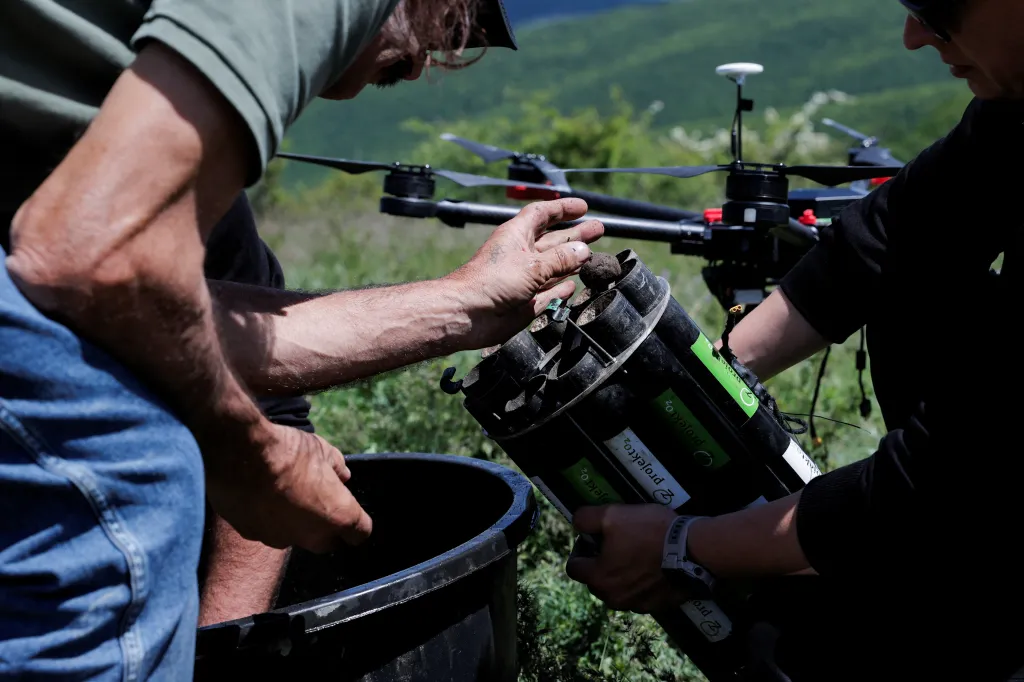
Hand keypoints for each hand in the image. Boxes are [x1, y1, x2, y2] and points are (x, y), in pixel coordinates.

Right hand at [205, 421, 372, 552]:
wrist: (241, 454)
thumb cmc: (288, 451)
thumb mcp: (323, 450)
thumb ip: (337, 467)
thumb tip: (342, 476)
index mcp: (337, 515)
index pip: (360, 533)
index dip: (357, 522)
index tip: (349, 509)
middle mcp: (311, 535)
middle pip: (327, 543)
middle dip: (326, 528)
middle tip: (318, 503)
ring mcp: (280, 538)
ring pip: (294, 538)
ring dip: (294, 524)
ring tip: (283, 495)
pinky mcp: (253, 535)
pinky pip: (266, 531)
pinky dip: (266, 519)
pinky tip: (259, 496)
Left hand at [446, 198, 603, 349]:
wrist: (466, 314)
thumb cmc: (491, 282)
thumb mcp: (531, 265)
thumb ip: (560, 259)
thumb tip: (583, 251)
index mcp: (517, 236)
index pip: (542, 214)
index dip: (562, 209)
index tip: (583, 207)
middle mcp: (521, 255)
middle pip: (553, 240)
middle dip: (576, 234)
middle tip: (598, 230)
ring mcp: (523, 279)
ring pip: (554, 267)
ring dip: (573, 261)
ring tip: (594, 255)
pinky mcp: (525, 302)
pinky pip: (548, 293)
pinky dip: (561, 289)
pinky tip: (573, 285)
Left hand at [564, 504, 689, 613]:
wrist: (693, 550)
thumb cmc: (649, 532)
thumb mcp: (611, 514)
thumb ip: (585, 519)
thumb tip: (577, 524)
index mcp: (598, 579)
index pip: (574, 568)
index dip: (581, 550)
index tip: (596, 538)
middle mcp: (614, 598)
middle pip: (596, 580)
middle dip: (601, 564)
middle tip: (618, 544)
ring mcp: (637, 605)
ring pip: (619, 589)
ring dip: (622, 575)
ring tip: (638, 554)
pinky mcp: (658, 606)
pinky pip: (641, 594)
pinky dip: (643, 583)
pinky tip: (654, 565)